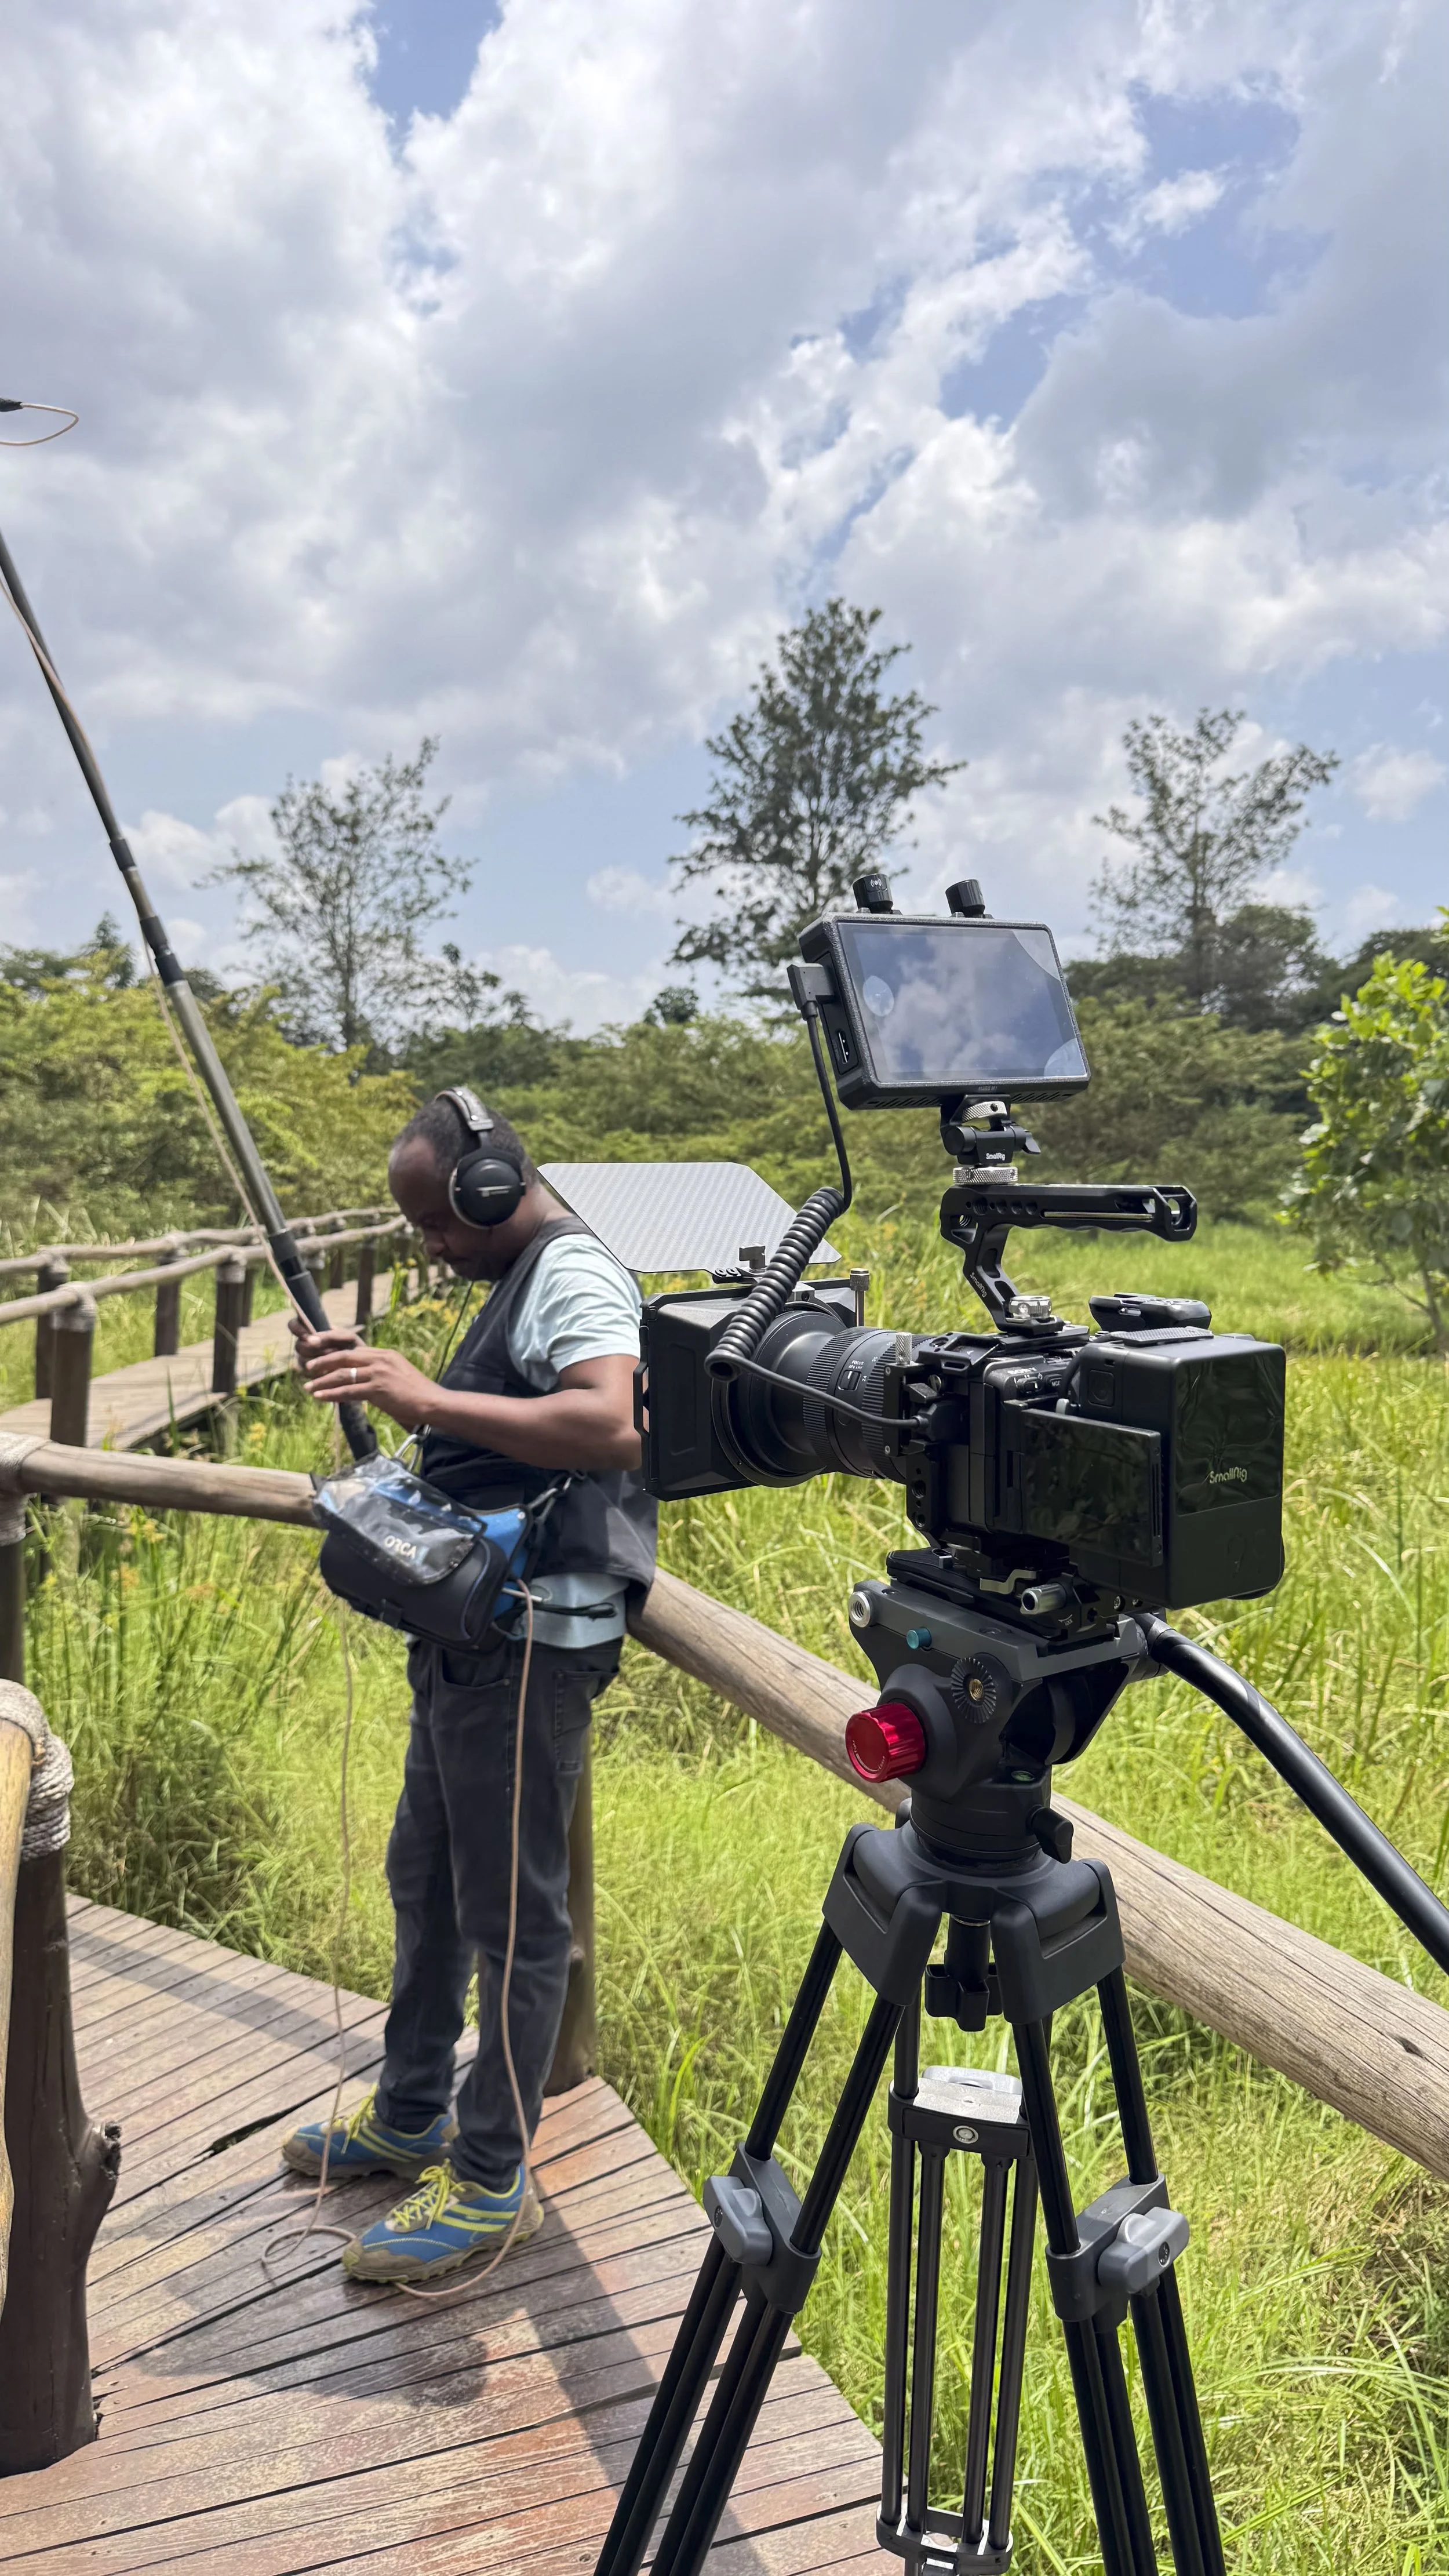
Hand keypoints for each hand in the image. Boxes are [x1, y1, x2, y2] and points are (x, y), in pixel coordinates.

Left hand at [298, 1326, 438, 1431]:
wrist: (433, 1403)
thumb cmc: (415, 1393)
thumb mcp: (397, 1374)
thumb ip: (378, 1371)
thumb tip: (358, 1376)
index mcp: (384, 1354)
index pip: (353, 1347)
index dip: (333, 1349)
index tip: (318, 1352)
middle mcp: (381, 1359)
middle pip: (344, 1356)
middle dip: (322, 1361)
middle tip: (307, 1368)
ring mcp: (380, 1373)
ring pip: (343, 1374)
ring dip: (322, 1381)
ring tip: (308, 1387)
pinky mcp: (379, 1389)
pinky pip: (348, 1391)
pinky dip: (331, 1394)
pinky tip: (320, 1397)